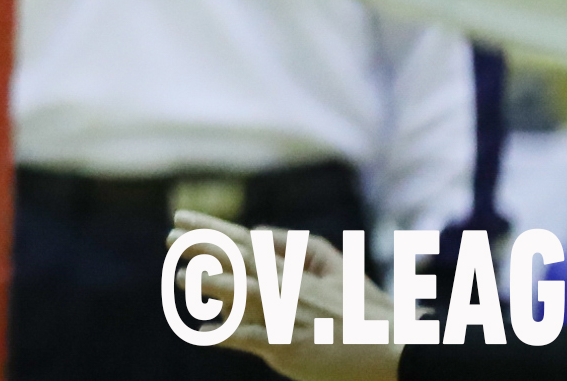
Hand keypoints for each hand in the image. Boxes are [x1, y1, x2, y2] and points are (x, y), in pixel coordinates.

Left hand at [180, 218, 398, 378]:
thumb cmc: (370, 312)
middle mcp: (289, 288)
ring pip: (239, 295)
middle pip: (237, 262)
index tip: (183, 217)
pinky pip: (249, 338)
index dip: (211, 229)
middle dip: (201, 248)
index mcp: (298, 270)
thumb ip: (301, 250)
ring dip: (206, 287)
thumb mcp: (339, 270)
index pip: (244, 242)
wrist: (398, 350)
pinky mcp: (288, 346)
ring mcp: (287, 316)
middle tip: (168, 236)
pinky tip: (200, 334)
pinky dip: (224, 335)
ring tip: (179, 278)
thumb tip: (262, 235)